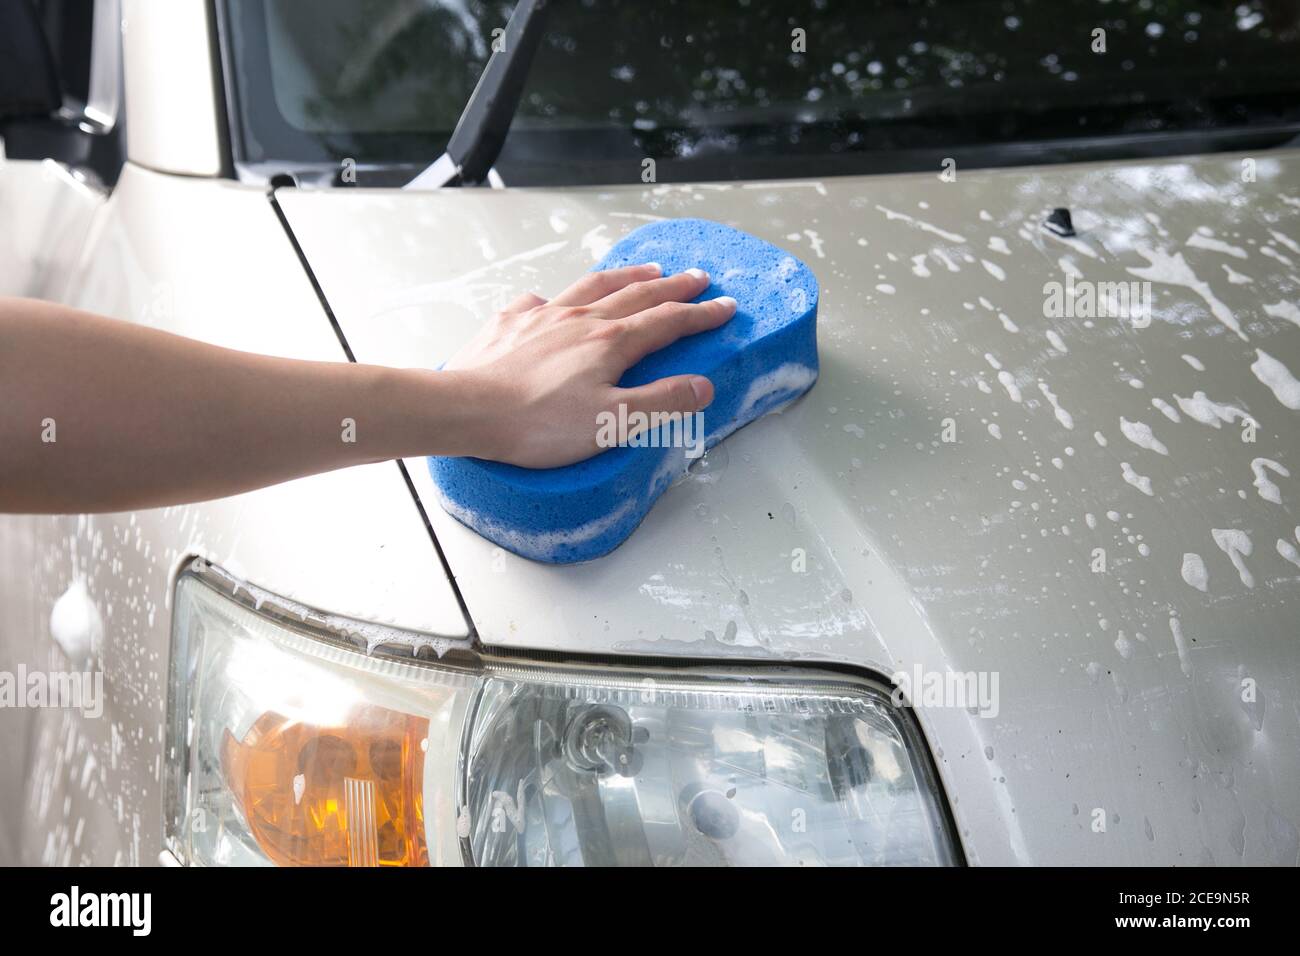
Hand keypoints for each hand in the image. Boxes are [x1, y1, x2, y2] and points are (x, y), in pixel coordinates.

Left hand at [442, 263, 735, 467]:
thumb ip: (661, 402)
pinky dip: (558, 297)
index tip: (725, 306)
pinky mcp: (511, 322)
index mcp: (611, 343)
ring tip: (648, 270)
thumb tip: (702, 387)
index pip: (668, 322)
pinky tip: (555, 301)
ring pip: (594, 287)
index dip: (701, 315)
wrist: (467, 409)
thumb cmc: (536, 423)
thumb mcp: (613, 423)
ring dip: (626, 277)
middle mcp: (581, 319)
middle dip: (673, 286)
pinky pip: (541, 301)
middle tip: (697, 276)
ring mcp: (544, 316)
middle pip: (638, 295)